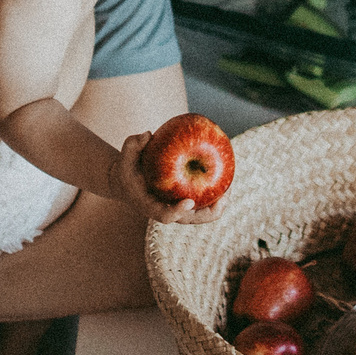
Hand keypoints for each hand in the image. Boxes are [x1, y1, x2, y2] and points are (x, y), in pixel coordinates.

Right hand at [110, 134, 224, 225]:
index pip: (164, 215)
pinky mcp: (184, 203)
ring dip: (218, 205)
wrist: (126, 182)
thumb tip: (149, 135)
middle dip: (209, 212)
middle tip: (224, 197)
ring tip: (230, 187)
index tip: (189, 202)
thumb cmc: (127, 168)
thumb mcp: (125, 155)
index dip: (177, 211)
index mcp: (149, 206)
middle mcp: (166, 210)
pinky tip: (226, 177)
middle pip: (191, 220)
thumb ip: (133, 144)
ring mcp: (176, 209)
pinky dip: (216, 194)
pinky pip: (204, 203)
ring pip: (202, 215)